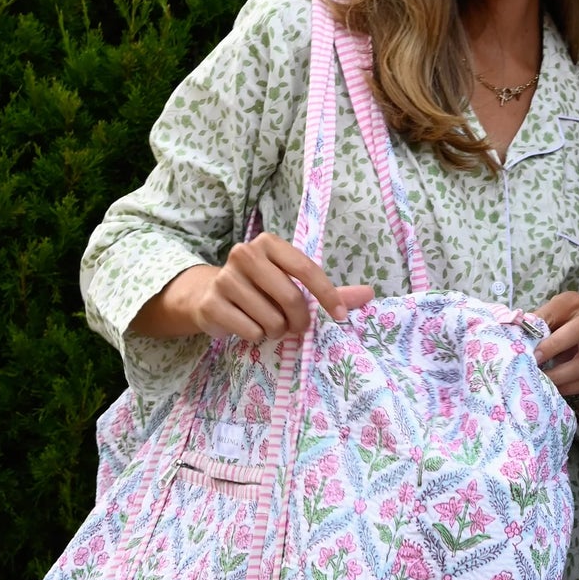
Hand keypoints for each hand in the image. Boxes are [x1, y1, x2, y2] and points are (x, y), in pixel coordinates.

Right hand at [162, 235, 373, 342]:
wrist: (208, 295)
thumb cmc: (260, 288)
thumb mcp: (292, 283)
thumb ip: (330, 290)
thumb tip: (370, 294)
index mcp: (268, 243)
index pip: (306, 268)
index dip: (327, 294)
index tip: (340, 316)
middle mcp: (245, 254)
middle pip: (290, 297)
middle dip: (300, 321)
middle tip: (297, 327)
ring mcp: (225, 278)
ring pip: (271, 319)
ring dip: (277, 330)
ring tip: (269, 325)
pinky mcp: (212, 303)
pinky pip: (251, 330)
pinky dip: (257, 336)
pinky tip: (249, 326)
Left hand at [532, 291, 578, 400]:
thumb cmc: (553, 330)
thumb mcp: (543, 322)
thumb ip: (530, 327)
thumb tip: (509, 339)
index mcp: (573, 303)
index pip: (557, 312)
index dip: (541, 328)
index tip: (527, 349)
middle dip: (554, 348)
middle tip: (534, 363)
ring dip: (558, 376)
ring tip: (540, 382)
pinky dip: (568, 388)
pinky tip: (554, 389)